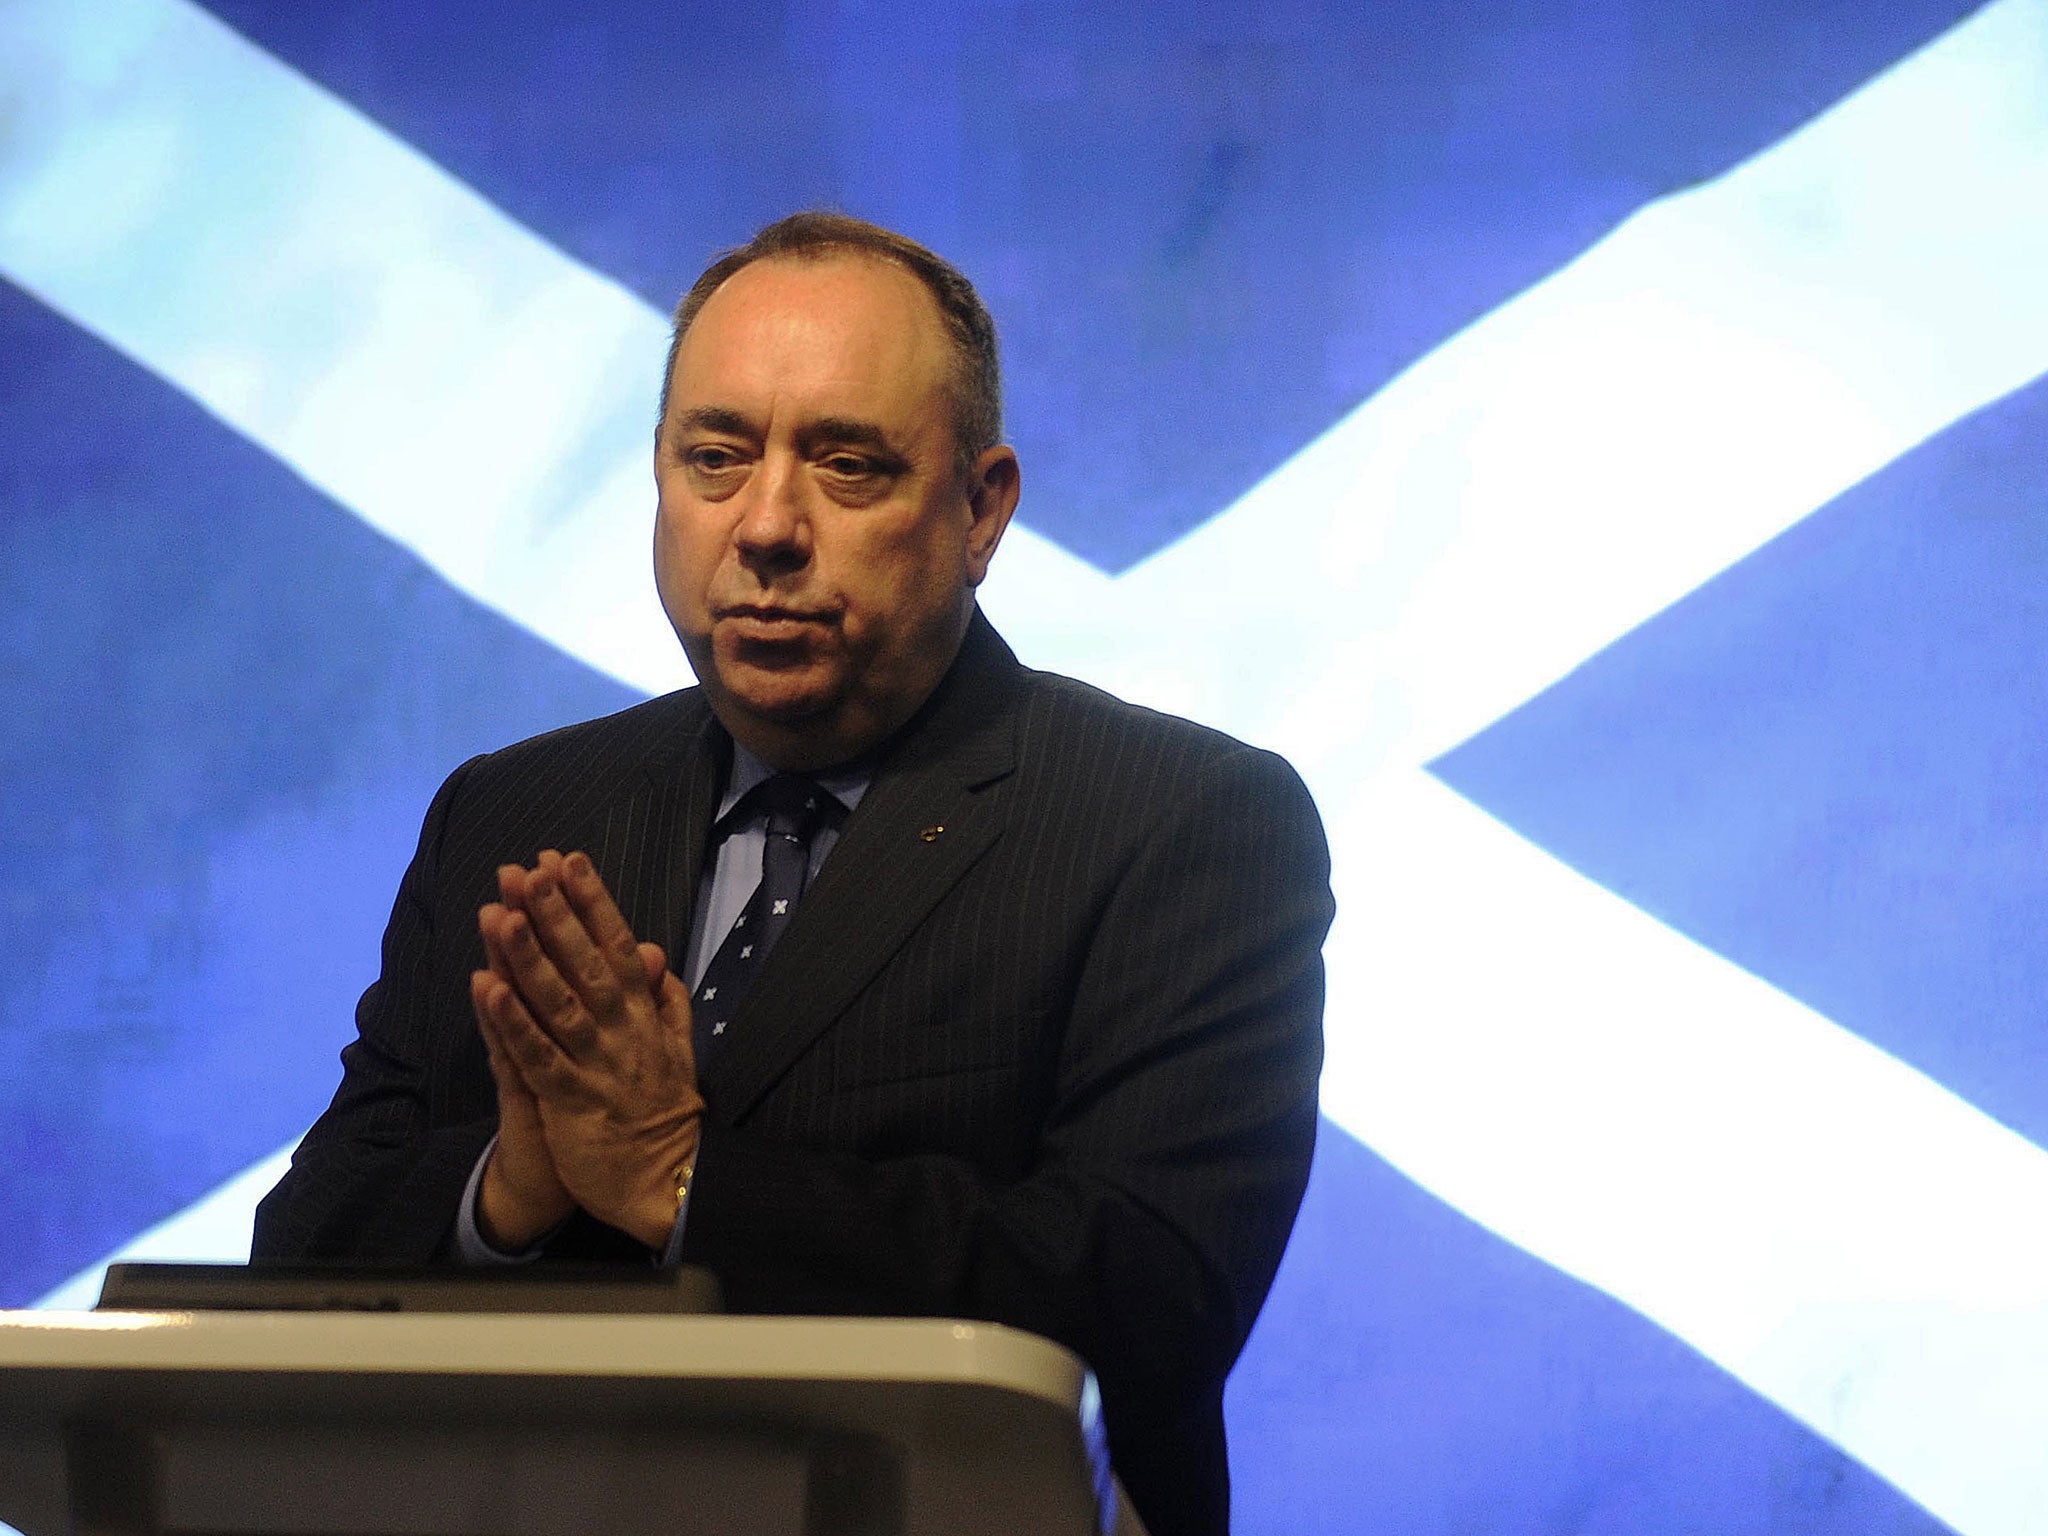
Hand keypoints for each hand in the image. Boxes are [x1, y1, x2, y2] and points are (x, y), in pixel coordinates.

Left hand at [473, 850, 703, 1247]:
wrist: (671, 1184)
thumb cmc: (665, 1115)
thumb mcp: (678, 1048)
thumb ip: (667, 1000)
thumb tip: (656, 954)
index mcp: (645, 1015)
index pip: (619, 946)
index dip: (593, 902)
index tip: (568, 860)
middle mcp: (623, 1031)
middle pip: (586, 962)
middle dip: (555, 913)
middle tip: (526, 869)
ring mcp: (598, 1064)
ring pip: (559, 1001)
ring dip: (529, 956)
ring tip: (501, 913)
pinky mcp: (572, 1102)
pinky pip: (538, 1056)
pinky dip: (513, 1022)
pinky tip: (488, 988)